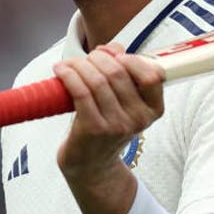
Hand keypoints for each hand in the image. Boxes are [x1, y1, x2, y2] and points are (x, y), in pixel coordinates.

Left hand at [53, 43, 163, 213]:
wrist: (91, 167)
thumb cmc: (107, 128)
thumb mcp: (124, 104)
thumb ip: (123, 73)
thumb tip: (114, 47)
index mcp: (153, 110)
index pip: (153, 75)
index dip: (132, 59)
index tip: (114, 56)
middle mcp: (138, 119)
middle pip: (118, 72)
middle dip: (98, 58)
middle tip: (86, 58)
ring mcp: (116, 125)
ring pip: (97, 80)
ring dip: (79, 64)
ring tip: (69, 64)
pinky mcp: (93, 129)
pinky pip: (80, 91)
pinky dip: (68, 74)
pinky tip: (60, 70)